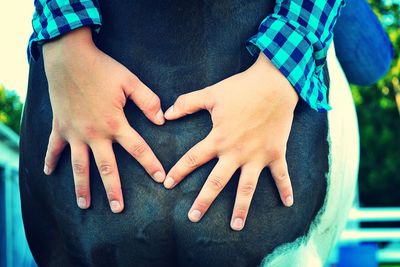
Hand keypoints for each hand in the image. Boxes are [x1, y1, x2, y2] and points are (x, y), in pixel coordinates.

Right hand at [43, 27, 165, 212]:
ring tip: (84, 205)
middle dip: (113, 190)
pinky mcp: (59, 126)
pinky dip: (51, 161)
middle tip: (118, 209)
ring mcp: (74, 133)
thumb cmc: (102, 68)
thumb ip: (148, 101)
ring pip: (79, 166)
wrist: (69, 57)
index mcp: (115, 124)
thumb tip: (162, 119)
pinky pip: (53, 148)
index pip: (138, 149)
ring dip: (82, 187)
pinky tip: (49, 175)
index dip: (150, 164)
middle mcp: (94, 134)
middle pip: (106, 168)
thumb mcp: (130, 81)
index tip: (160, 179)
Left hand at [163, 52, 297, 229]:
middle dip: (203, 201)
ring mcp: (257, 156)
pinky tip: (288, 204)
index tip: (167, 184)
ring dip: (241, 208)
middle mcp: (236, 153)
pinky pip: (282, 175)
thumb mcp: (211, 94)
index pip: (193, 159)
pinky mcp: (276, 153)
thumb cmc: (240, 88)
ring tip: (235, 226)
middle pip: (216, 182)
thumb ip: (187, 104)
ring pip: (247, 188)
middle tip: (193, 217)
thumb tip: (165, 113)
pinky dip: (286, 189)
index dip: (179, 171)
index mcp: (218, 139)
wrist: (274, 83)